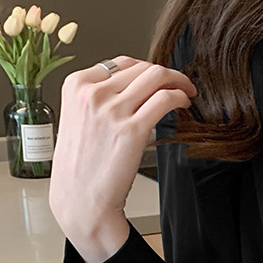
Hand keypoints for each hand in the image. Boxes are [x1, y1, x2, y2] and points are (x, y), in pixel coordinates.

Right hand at [48, 54, 196, 262]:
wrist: (81, 199)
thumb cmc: (81, 167)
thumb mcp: (77, 119)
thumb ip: (98, 99)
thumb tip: (130, 88)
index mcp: (76, 86)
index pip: (121, 63)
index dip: (146, 69)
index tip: (158, 78)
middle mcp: (93, 93)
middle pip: (142, 68)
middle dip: (166, 73)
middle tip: (180, 84)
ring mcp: (113, 110)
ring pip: (156, 77)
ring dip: (178, 81)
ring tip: (187, 93)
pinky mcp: (133, 129)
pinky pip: (165, 99)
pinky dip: (180, 97)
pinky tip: (184, 105)